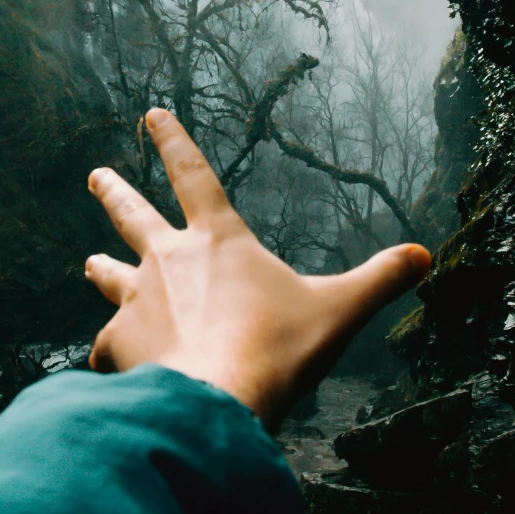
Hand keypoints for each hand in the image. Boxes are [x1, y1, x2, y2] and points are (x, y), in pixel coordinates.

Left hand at [85, 110, 431, 429]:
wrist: (216, 399)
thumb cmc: (278, 350)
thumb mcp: (339, 310)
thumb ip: (379, 280)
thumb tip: (425, 256)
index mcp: (218, 240)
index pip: (193, 174)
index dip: (174, 141)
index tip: (153, 113)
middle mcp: (167, 261)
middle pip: (131, 216)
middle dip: (114, 192)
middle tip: (96, 175)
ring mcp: (136, 302)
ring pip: (109, 277)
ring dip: (101, 270)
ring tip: (90, 265)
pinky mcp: (117, 345)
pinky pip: (104, 346)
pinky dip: (108, 354)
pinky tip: (109, 365)